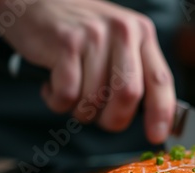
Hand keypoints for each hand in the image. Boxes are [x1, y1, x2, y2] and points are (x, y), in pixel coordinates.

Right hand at [2, 0, 174, 143]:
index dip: (161, 113)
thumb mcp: (117, 43)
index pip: (161, 80)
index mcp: (142, 34)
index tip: (156, 136)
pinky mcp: (66, 42)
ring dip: (81, 111)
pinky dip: (57, 101)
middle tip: (100, 120)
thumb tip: (150, 118)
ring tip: (72, 92)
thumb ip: (135, 73)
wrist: (33, 2)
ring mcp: (95, 35)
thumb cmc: (80, 34)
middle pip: (129, 95)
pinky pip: (68, 94)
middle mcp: (123, 31)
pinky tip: (53, 84)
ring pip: (95, 99)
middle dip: (114, 119)